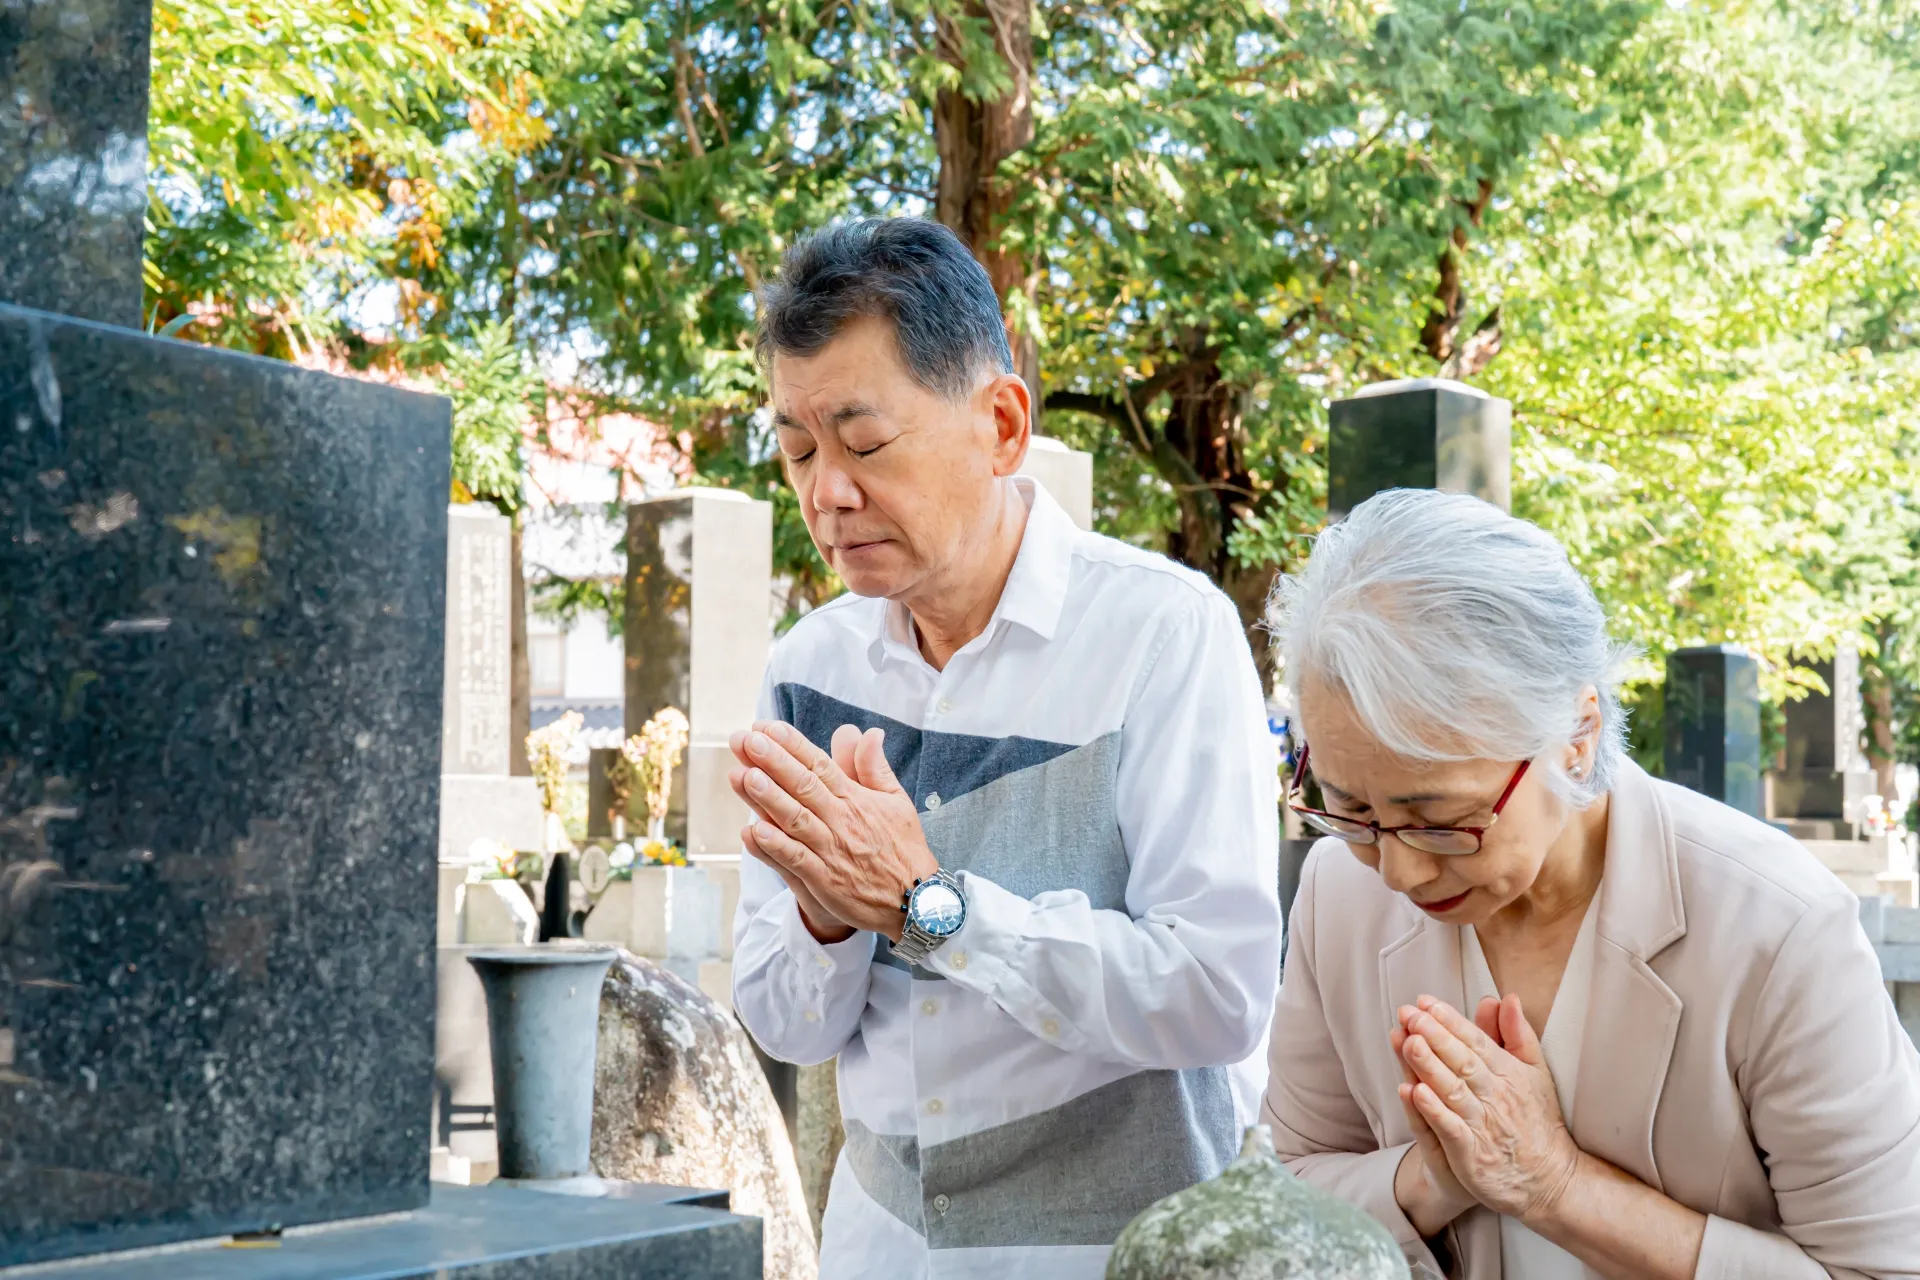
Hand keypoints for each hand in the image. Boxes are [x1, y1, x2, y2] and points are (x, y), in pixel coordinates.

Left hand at [727, 720, 937, 942]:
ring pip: (796, 819)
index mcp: (856, 799)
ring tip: (744, 775)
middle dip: (773, 761)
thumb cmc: (903, 848)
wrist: (917, 900)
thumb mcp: (896, 800)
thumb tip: (867, 732)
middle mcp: (842, 820)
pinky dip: (776, 847)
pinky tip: (754, 832)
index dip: (793, 745)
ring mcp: (832, 850)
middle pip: (803, 786)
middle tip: (746, 740)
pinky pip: (797, 860)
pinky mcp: (825, 880)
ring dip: (769, 798)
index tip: (767, 727)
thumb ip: (875, 767)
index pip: (820, 765)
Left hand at [1397, 995, 1582, 1224]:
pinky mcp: (1471, 1154)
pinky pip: (1450, 1128)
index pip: (1477, 1041)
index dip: (1451, 1021)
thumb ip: (1518, 1035)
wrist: (1551, 1180)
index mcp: (1510, 1073)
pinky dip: (1432, 1110)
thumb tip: (1507, 999)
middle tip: (1410, 1014)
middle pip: (1462, 1061)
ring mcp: (1483, 1126)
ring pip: (1452, 1090)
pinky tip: (1413, 1092)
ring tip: (1408, 1042)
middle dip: (1435, 1036)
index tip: (1426, 1002)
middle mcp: (1496, 1096)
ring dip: (1429, 1066)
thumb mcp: (1535, 1073)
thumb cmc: (1536, 1120)